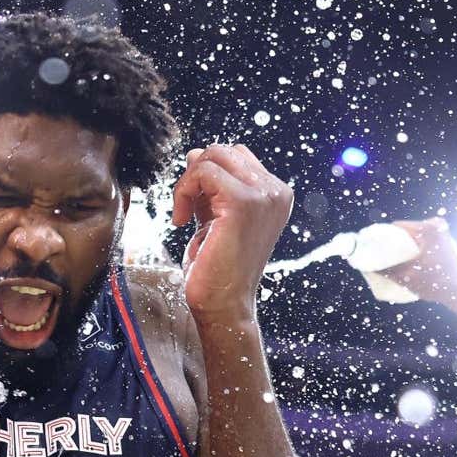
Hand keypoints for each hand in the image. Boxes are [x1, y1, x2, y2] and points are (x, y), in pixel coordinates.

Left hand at [173, 144, 292, 320]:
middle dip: (195, 174)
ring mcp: (264, 195)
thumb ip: (211, 188)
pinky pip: (203, 172)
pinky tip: (180, 220)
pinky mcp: (243, 202)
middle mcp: (276, 192)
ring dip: (187, 182)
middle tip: (185, 208)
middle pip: (223, 151)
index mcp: (275, 195)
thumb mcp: (215, 217)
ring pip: (212, 155)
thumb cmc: (218, 268)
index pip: (236, 156)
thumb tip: (196, 153)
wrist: (224, 305)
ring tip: (183, 214)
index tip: (194, 206)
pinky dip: (183, 191)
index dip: (206, 174)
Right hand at [380, 217, 456, 302]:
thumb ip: (386, 271)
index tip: (376, 243)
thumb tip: (369, 268)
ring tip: (396, 253)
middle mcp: (438, 227)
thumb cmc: (433, 283)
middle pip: (409, 229)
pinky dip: (418, 244)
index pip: (399, 226)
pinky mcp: (448, 241)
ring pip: (419, 233)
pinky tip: (410, 253)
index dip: (386, 234)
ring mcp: (445, 233)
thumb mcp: (405, 277)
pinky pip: (427, 237)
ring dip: (407, 241)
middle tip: (385, 251)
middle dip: (396, 238)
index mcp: (427, 230)